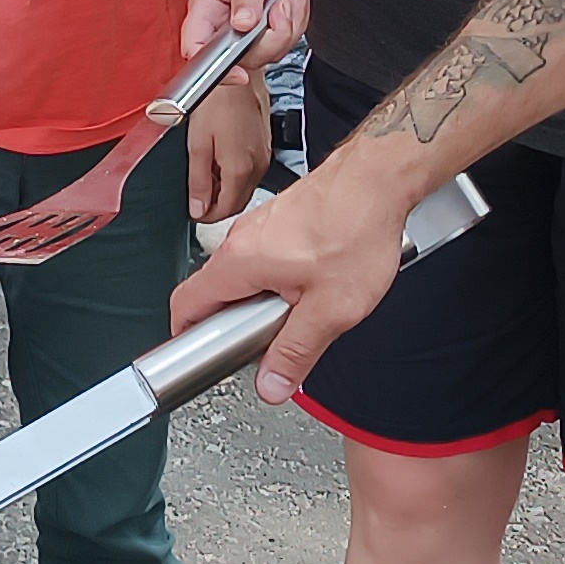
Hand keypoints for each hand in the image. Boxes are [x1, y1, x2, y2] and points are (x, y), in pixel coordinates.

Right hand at [167, 147, 405, 399]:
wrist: (379, 178)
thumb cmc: (357, 227)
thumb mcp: (330, 309)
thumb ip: (296, 352)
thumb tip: (272, 385)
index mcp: (239, 261)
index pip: (184, 305)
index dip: (189, 339)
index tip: (204, 359)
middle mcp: (241, 239)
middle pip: (214, 294)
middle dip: (236, 325)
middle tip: (266, 343)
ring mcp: (259, 226)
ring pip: (243, 277)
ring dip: (261, 302)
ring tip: (300, 313)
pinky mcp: (280, 220)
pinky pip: (264, 260)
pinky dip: (279, 280)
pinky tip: (314, 285)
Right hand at [180, 0, 309, 63]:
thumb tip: (242, 24)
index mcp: (204, 10)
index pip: (196, 49)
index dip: (215, 68)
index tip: (239, 73)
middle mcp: (219, 27)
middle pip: (242, 59)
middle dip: (272, 37)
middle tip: (280, 7)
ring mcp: (240, 34)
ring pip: (267, 54)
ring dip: (288, 26)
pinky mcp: (260, 35)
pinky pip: (282, 43)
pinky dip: (295, 22)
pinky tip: (292, 0)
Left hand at [188, 71, 272, 223]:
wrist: (238, 70)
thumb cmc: (216, 99)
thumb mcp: (197, 143)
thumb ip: (198, 180)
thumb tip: (198, 208)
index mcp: (240, 169)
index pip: (226, 210)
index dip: (207, 216)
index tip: (193, 211)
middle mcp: (258, 165)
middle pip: (239, 201)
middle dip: (218, 205)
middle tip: (197, 197)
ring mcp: (265, 155)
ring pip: (246, 187)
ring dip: (227, 189)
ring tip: (206, 176)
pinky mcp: (266, 144)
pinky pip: (252, 171)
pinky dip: (236, 174)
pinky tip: (221, 160)